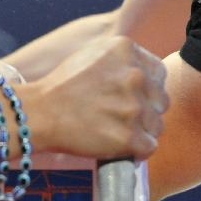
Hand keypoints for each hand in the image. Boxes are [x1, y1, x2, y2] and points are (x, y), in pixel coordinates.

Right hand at [33, 36, 167, 160]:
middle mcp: (135, 75)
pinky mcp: (130, 136)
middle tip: (120, 116)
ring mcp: (134, 107)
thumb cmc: (62, 85)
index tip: (130, 96)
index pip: (159, 72)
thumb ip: (123, 59)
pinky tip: (118, 146)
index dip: (147, 87)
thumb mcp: (93, 54)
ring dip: (141, 131)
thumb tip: (146, 73)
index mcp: (126, 50)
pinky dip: (135, 150)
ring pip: (156, 125)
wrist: (40, 113)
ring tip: (115, 131)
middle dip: (146, 109)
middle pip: (160, 99)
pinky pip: (149, 147)